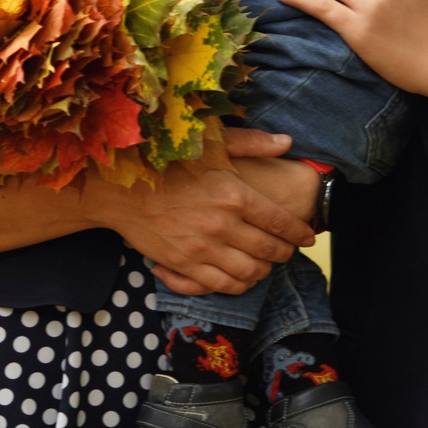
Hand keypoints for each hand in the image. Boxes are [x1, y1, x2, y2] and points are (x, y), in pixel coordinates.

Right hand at [82, 127, 313, 296]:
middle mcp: (223, 225)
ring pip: (249, 273)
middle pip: (269, 251)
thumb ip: (251, 142)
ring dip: (263, 271)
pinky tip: (240, 278)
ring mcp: (203, 249)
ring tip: (264, 264)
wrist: (119, 189)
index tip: (308, 235)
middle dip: (284, 253)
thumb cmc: (166, 160)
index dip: (299, 232)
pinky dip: (237, 286)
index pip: (280, 222)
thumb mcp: (210, 141)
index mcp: (234, 195)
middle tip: (287, 250)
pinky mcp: (184, 265)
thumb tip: (287, 142)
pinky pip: (221, 286)